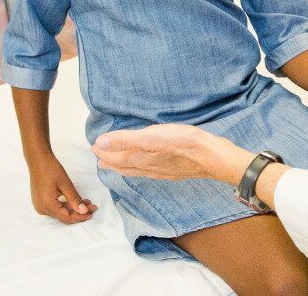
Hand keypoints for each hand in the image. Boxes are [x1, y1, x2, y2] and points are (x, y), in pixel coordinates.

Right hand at [27, 154, 97, 223]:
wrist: (38, 160)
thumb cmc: (51, 169)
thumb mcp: (66, 184)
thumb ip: (75, 199)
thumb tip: (84, 211)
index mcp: (47, 206)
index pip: (67, 218)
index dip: (80, 217)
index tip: (91, 213)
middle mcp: (42, 209)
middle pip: (64, 216)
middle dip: (79, 212)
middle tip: (93, 207)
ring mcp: (40, 206)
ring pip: (60, 212)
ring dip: (73, 208)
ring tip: (87, 202)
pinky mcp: (41, 202)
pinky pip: (56, 207)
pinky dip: (66, 205)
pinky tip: (76, 201)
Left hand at [93, 124, 254, 186]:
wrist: (213, 157)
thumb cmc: (184, 144)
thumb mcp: (153, 136)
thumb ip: (126, 140)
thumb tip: (99, 144)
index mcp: (142, 160)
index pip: (116, 158)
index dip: (104, 152)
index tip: (94, 146)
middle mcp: (149, 168)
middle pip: (125, 167)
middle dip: (111, 161)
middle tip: (100, 157)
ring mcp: (162, 171)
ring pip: (137, 170)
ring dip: (124, 166)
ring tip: (116, 164)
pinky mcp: (174, 170)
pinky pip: (149, 171)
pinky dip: (139, 168)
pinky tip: (147, 166)